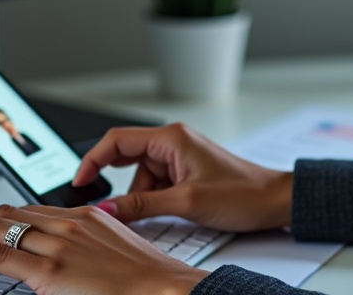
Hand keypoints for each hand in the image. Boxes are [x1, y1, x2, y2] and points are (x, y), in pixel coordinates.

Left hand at [0, 202, 205, 294]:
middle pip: (5, 213)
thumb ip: (86, 251)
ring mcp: (59, 243)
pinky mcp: (51, 268)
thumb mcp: (113, 255)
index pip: (27, 210)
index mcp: (85, 217)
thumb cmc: (147, 281)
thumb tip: (64, 266)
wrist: (166, 290)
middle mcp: (69, 223)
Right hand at [73, 123, 292, 231]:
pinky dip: (153, 201)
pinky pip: (156, 185)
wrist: (274, 200)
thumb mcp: (186, 203)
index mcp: (171, 138)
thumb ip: (143, 206)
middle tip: (113, 211)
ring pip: (141, 178)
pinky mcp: (186, 173)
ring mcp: (180, 158)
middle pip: (127, 160)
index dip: (92, 160)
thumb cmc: (242, 193)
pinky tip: (164, 214)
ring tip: (161, 215)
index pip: (117, 140)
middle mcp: (173, 143)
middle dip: (120, 188)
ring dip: (141, 199)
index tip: (78, 183)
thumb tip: (107, 209)